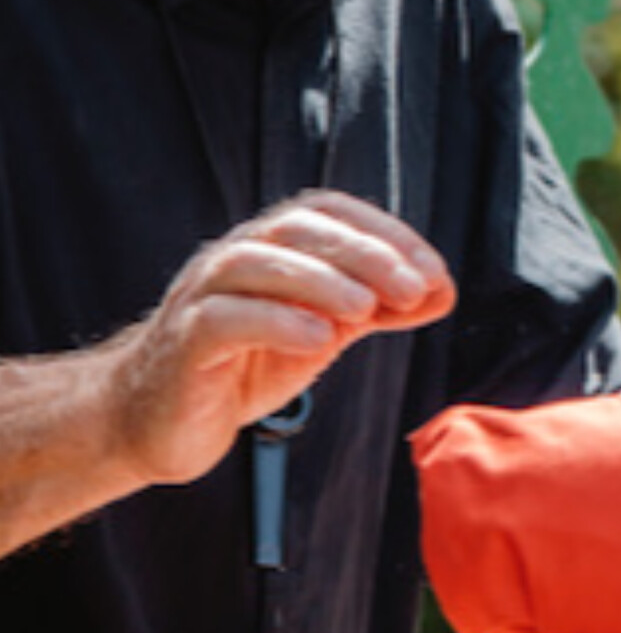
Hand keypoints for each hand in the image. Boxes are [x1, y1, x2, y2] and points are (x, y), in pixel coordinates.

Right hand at [106, 190, 455, 486]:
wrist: (164, 421)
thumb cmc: (249, 362)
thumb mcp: (326, 330)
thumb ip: (378, 308)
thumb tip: (443, 291)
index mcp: (275, 246)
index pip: (331, 212)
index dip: (386, 234)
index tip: (434, 273)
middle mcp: (237, 256)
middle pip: (299, 230)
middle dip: (365, 254)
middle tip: (413, 289)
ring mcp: (203, 295)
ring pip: (256, 264)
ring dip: (320, 281)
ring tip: (366, 310)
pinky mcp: (184, 342)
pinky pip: (223, 319)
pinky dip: (274, 322)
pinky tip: (318, 341)